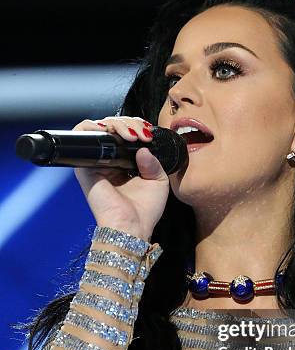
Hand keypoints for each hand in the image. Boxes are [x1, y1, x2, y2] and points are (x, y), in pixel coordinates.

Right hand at [73, 116, 168, 240]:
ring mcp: (96, 162)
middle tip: (142, 135)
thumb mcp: (158, 181)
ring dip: (117, 123)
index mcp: (124, 164)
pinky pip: (80, 135)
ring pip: (99, 127)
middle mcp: (109, 161)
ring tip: (131, 134)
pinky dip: (94, 126)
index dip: (136, 127)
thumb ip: (154, 161)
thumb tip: (142, 148)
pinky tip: (113, 133)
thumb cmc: (145, 210)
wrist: (132, 226)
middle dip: (130, 123)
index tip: (149, 135)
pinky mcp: (84, 165)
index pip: (126, 134)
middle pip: (113, 127)